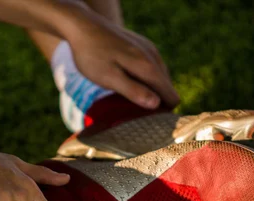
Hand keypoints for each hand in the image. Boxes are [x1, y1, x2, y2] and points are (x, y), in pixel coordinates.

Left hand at [62, 3, 179, 109]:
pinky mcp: (140, 45)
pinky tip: (127, 83)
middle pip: (167, 88)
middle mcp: (153, 56)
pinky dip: (144, 79)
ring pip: (159, 78)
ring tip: (128, 101)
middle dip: (156, 103)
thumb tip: (157, 104)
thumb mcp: (109, 78)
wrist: (81, 25)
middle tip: (133, 114)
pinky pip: (151, 68)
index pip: (172, 96)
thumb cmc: (91, 55)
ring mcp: (148, 49)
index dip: (163, 112)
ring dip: (149, 91)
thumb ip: (133, 90)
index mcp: (148, 67)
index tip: (146, 122)